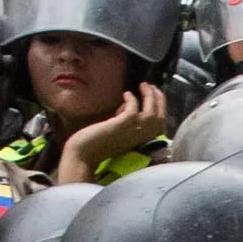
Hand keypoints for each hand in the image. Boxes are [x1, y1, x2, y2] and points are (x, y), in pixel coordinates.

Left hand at [55, 82, 173, 183]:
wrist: (82, 156)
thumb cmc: (96, 145)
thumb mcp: (116, 131)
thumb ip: (123, 120)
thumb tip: (126, 106)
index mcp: (141, 141)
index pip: (160, 124)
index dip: (160, 107)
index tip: (155, 94)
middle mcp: (140, 138)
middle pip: (159, 118)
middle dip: (159, 99)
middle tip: (152, 86)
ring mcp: (131, 133)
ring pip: (151, 114)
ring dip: (150, 97)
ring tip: (144, 85)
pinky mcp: (120, 127)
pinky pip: (133, 110)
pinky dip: (132, 100)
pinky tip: (126, 94)